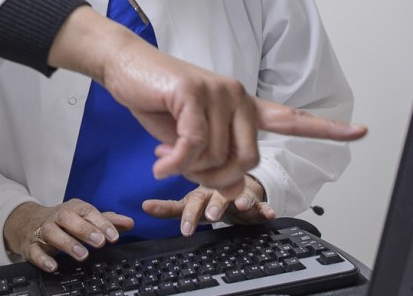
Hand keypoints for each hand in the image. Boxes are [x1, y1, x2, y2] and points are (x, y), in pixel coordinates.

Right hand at [4, 200, 134, 272]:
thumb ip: (107, 221)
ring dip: (67, 243)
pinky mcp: (30, 245)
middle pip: (68, 218)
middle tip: (99, 242)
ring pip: (52, 233)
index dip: (101, 223)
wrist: (27, 222)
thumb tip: (129, 222)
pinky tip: (53, 266)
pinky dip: (42, 258)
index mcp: (72, 208)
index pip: (87, 211)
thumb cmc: (64, 222)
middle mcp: (56, 217)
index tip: (113, 236)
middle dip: (84, 229)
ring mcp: (42, 230)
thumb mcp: (84, 218)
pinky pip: (34, 250)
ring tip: (82, 255)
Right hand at [47, 9, 366, 198]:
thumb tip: (232, 191)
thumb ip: (213, 163)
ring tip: (167, 158)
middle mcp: (237, 96)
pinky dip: (175, 163)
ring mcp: (218, 91)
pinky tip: (160, 163)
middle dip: (216, 177)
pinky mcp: (193, 93)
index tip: (360, 131)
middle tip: (187, 171)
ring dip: (188, 169)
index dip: (327, 129)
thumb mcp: (188, 142)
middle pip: (247, 160)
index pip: (292, 119)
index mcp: (242, 106)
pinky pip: (194, 146)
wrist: (125, 68)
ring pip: (218, 157)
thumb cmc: (157, 102)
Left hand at [142, 176, 275, 235]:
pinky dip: (265, 207)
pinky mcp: (254, 198)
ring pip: (239, 195)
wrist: (236, 182)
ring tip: (241, 205)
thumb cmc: (208, 197)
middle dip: (213, 206)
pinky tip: (270, 213)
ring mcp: (237, 192)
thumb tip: (142, 207)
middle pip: (215, 196)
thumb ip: (168, 208)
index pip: (192, 201)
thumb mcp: (190, 205)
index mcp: (201, 191)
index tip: (185, 230)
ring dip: (240, 199)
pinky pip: (261, 203)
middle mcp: (218, 189)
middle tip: (211, 216)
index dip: (188, 215)